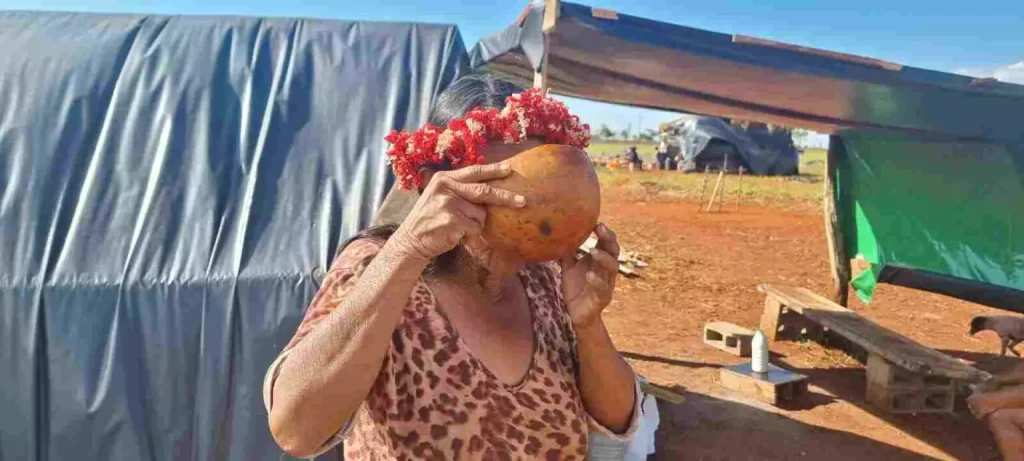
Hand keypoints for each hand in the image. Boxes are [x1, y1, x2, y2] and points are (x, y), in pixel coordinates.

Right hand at [390, 164, 524, 261]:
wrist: (411, 239)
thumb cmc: (430, 219)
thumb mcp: (440, 197)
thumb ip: (460, 190)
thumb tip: (491, 190)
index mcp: (444, 178)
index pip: (474, 172)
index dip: (493, 170)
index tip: (510, 169)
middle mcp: (446, 187)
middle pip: (483, 191)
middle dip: (505, 197)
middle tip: (522, 201)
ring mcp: (448, 204)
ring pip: (480, 215)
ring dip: (475, 224)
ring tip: (457, 227)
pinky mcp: (451, 220)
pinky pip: (474, 228)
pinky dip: (469, 234)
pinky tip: (454, 234)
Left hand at [560, 223, 619, 328]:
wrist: (576, 314)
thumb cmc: (575, 288)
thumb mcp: (569, 268)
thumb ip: (568, 252)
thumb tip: (557, 233)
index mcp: (599, 261)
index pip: (606, 243)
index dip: (604, 233)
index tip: (597, 223)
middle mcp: (606, 270)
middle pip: (614, 252)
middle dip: (608, 240)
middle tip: (600, 230)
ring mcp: (606, 284)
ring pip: (613, 268)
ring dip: (604, 258)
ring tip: (593, 251)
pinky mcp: (602, 299)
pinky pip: (604, 290)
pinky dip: (597, 281)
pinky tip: (589, 275)